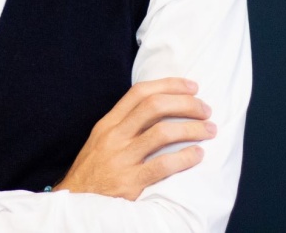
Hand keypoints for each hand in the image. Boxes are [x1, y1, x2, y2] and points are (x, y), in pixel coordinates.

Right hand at [55, 78, 214, 199]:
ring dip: (191, 128)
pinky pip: (162, 165)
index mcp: (108, 123)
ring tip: (209, 130)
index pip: (139, 93)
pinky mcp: (130, 181)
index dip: (169, 85)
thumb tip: (158, 108)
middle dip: (185, 104)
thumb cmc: (94, 169)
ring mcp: (122, 158)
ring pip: (162, 133)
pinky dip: (184, 158)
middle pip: (154, 107)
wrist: (76, 201)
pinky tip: (198, 155)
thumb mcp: (102, 139)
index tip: (192, 86)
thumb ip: (125, 124)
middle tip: (205, 109)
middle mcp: (114, 136)